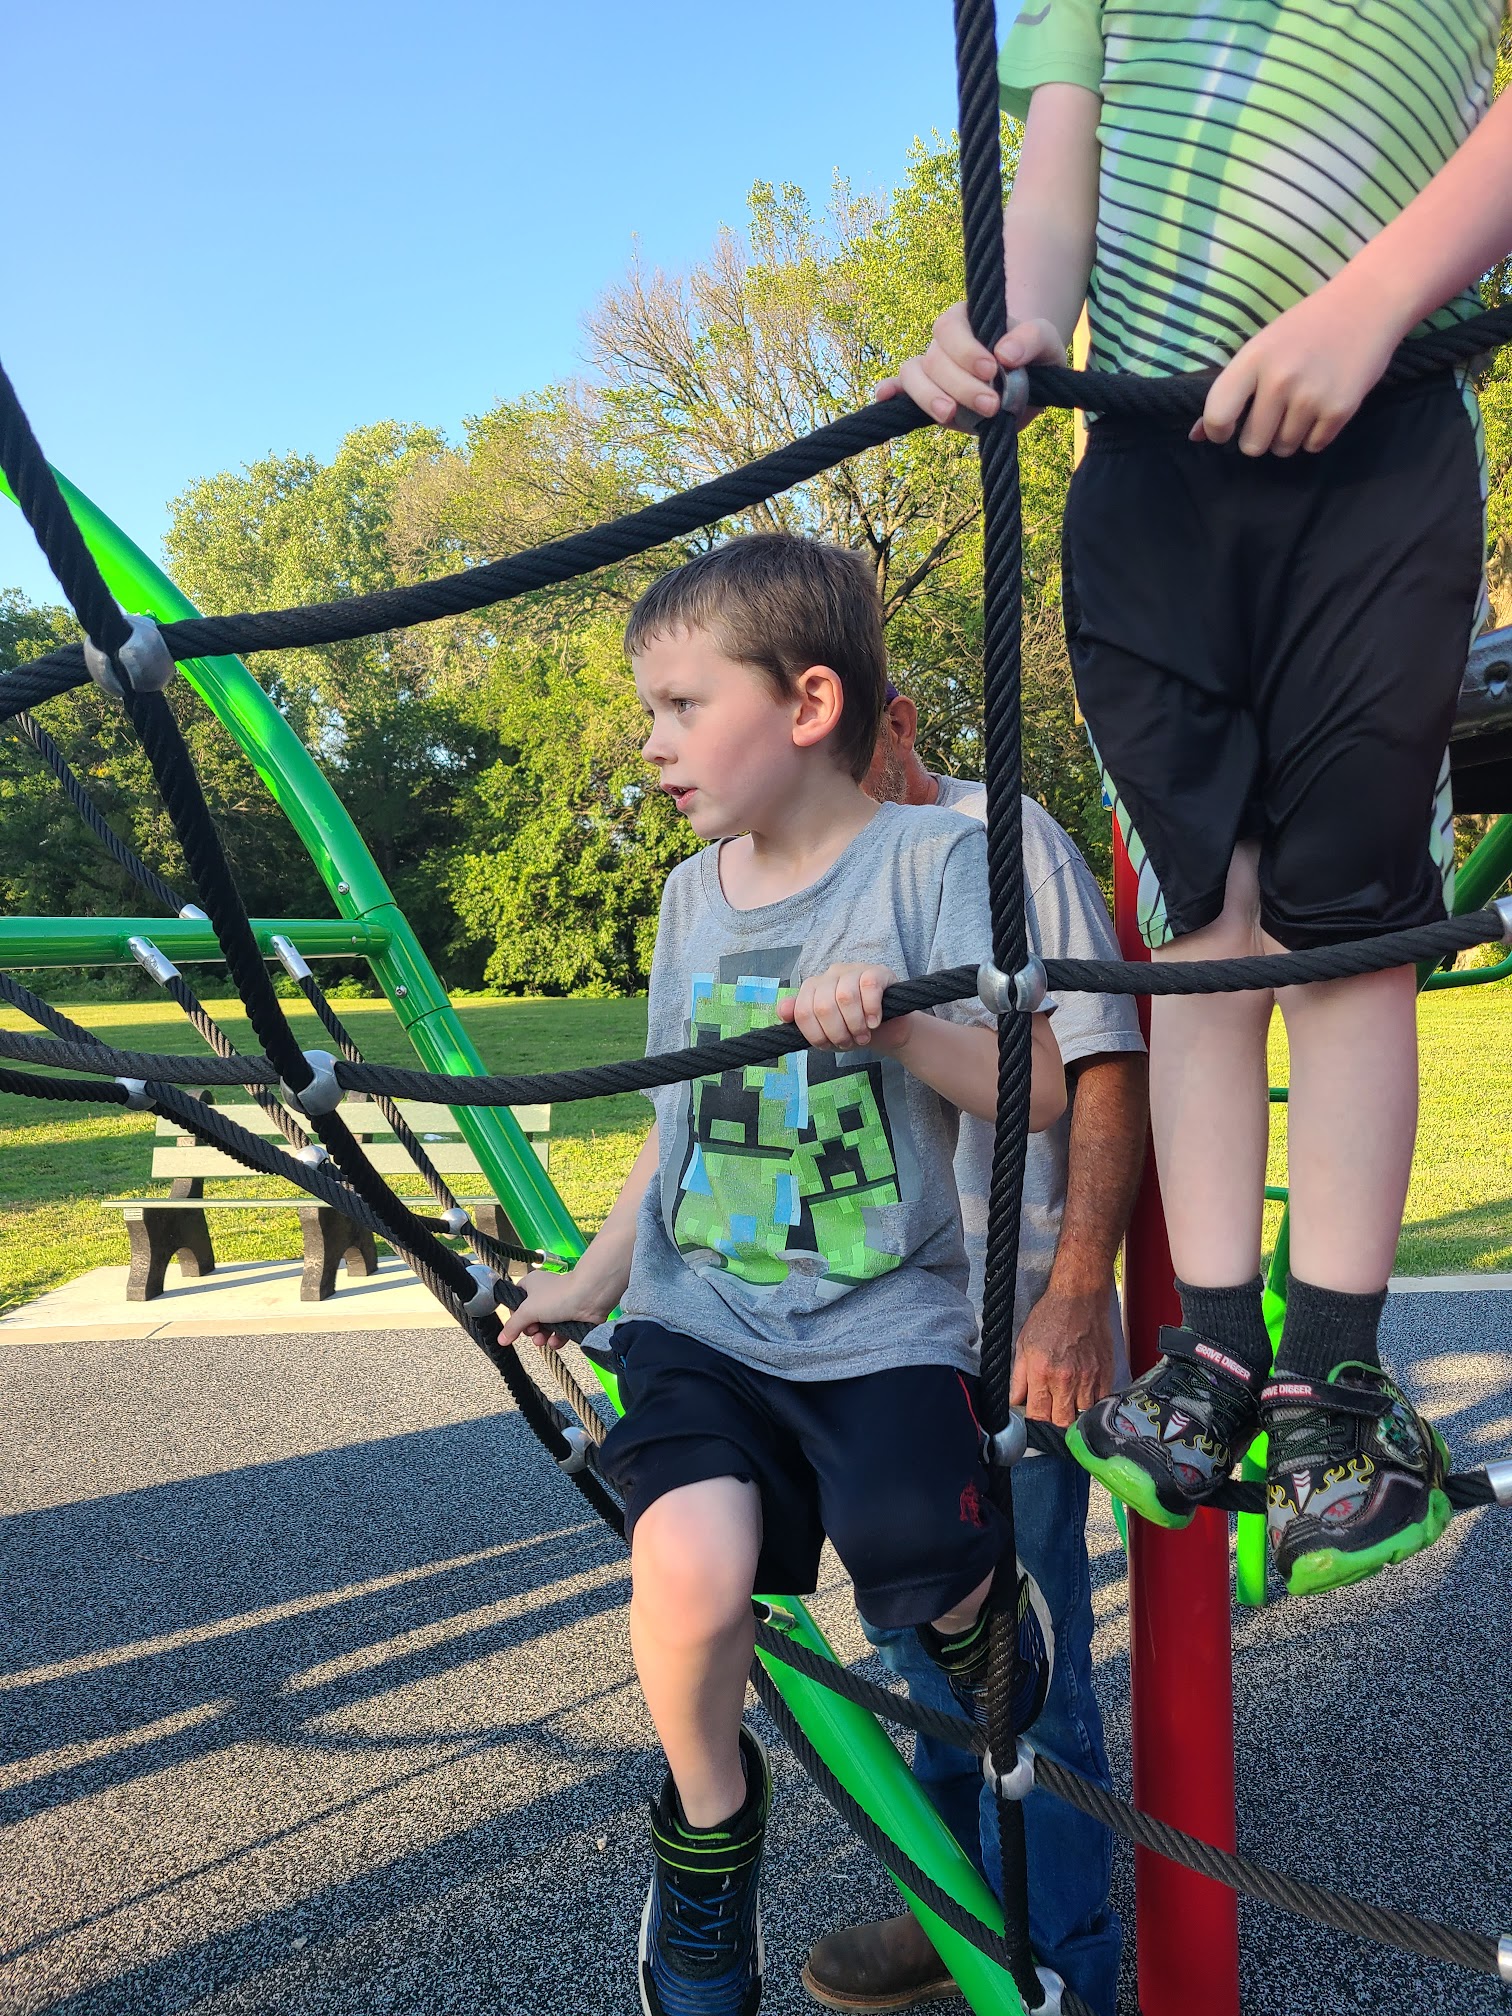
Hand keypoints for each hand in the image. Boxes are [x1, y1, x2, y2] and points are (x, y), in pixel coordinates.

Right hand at [497, 1264, 613, 1350]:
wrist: (590, 1297)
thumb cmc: (557, 1296)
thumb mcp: (528, 1311)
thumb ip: (513, 1326)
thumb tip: (500, 1340)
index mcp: (531, 1285)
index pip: (516, 1301)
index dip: (515, 1314)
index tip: (517, 1323)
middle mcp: (545, 1294)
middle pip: (531, 1317)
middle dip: (530, 1329)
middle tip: (533, 1332)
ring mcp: (560, 1306)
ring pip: (545, 1327)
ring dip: (542, 1337)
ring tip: (542, 1341)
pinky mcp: (572, 1318)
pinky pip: (560, 1332)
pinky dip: (557, 1339)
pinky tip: (555, 1342)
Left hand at [777, 963, 904, 1051]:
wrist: (888, 1029)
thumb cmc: (853, 1028)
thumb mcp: (825, 1031)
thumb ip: (802, 1021)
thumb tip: (783, 1012)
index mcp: (813, 988)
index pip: (802, 1012)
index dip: (816, 1035)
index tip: (829, 1045)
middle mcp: (830, 975)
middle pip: (823, 1006)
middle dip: (837, 1032)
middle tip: (849, 1041)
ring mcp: (853, 970)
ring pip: (845, 996)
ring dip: (855, 1024)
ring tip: (863, 1035)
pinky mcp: (877, 971)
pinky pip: (869, 987)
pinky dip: (871, 1011)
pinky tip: (874, 1022)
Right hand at [876, 302, 1063, 430]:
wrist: (1028, 381)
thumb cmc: (1033, 354)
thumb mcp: (1045, 340)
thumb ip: (1032, 338)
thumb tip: (1007, 354)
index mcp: (966, 321)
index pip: (950, 327)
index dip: (966, 350)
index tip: (992, 369)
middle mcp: (942, 345)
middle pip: (934, 359)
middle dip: (961, 385)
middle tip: (992, 405)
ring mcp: (931, 372)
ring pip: (913, 376)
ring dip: (929, 397)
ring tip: (950, 414)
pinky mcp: (928, 397)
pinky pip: (899, 389)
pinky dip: (889, 392)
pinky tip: (885, 397)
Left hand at [1010, 1284, 1114, 1426]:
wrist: (1079, 1299)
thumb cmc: (1050, 1317)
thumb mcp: (1023, 1344)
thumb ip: (1018, 1378)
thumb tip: (1014, 1401)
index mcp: (1042, 1372)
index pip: (1038, 1415)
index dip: (1035, 1422)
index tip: (1035, 1419)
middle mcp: (1066, 1378)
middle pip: (1062, 1422)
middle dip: (1055, 1423)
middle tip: (1052, 1413)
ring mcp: (1089, 1377)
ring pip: (1083, 1416)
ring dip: (1074, 1415)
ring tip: (1068, 1406)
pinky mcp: (1106, 1373)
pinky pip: (1100, 1402)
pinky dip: (1092, 1405)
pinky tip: (1084, 1396)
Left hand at [1192, 276, 1401, 456]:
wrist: (1368, 305)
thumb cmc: (1306, 328)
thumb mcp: (1261, 347)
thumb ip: (1230, 390)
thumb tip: (1196, 436)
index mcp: (1253, 359)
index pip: (1218, 416)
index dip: (1218, 431)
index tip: (1228, 428)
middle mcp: (1280, 380)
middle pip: (1252, 445)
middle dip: (1259, 437)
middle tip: (1273, 415)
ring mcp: (1311, 396)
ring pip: (1283, 449)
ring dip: (1287, 437)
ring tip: (1300, 406)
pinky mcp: (1340, 409)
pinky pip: (1313, 446)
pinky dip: (1315, 434)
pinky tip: (1321, 406)